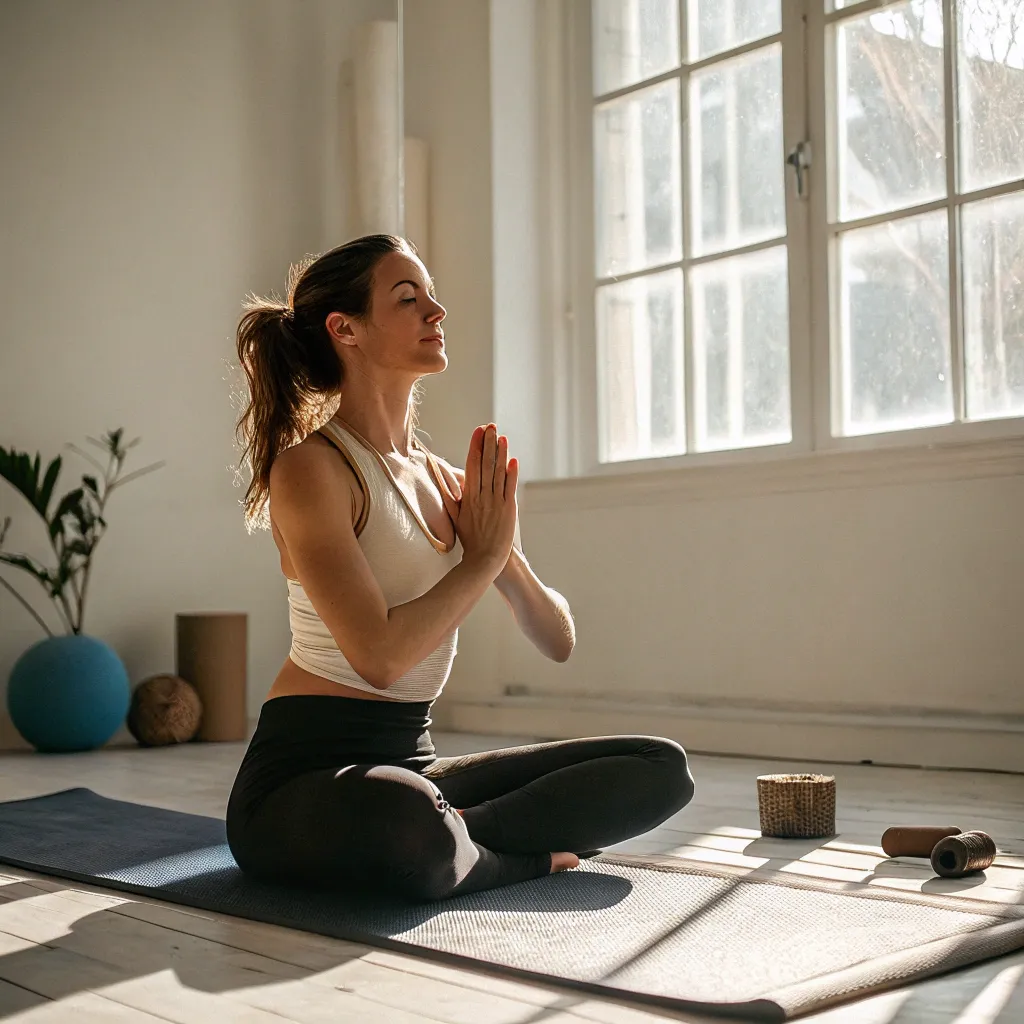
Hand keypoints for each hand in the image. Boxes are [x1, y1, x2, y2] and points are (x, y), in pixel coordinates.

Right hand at [439, 424, 517, 575]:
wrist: (485, 559)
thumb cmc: (471, 538)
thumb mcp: (455, 516)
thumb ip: (449, 495)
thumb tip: (441, 477)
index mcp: (468, 497)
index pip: (472, 466)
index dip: (475, 447)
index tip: (478, 431)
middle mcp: (482, 497)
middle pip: (485, 465)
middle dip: (488, 444)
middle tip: (491, 426)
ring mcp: (496, 503)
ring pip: (498, 473)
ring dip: (500, 454)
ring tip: (502, 437)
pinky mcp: (509, 510)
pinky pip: (510, 488)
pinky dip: (511, 474)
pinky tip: (513, 460)